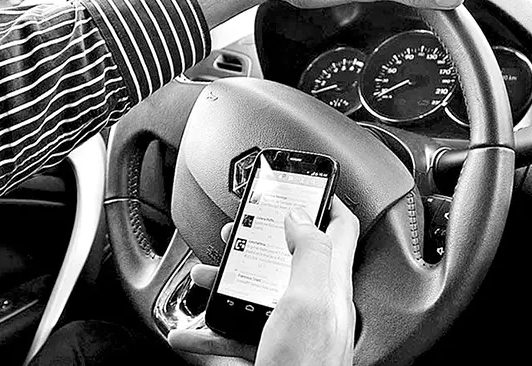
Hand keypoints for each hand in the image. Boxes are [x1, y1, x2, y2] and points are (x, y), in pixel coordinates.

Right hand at [168, 196, 359, 365]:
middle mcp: (312, 305)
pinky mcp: (268, 353)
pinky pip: (235, 335)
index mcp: (328, 285)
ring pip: (256, 292)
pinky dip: (209, 331)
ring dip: (227, 281)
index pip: (341, 228)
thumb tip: (300, 217)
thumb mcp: (309, 302)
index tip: (306, 182)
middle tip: (242, 227)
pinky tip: (190, 332)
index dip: (327, 200)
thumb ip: (309, 252)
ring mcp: (289, 331)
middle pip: (288, 256)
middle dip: (261, 237)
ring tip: (206, 274)